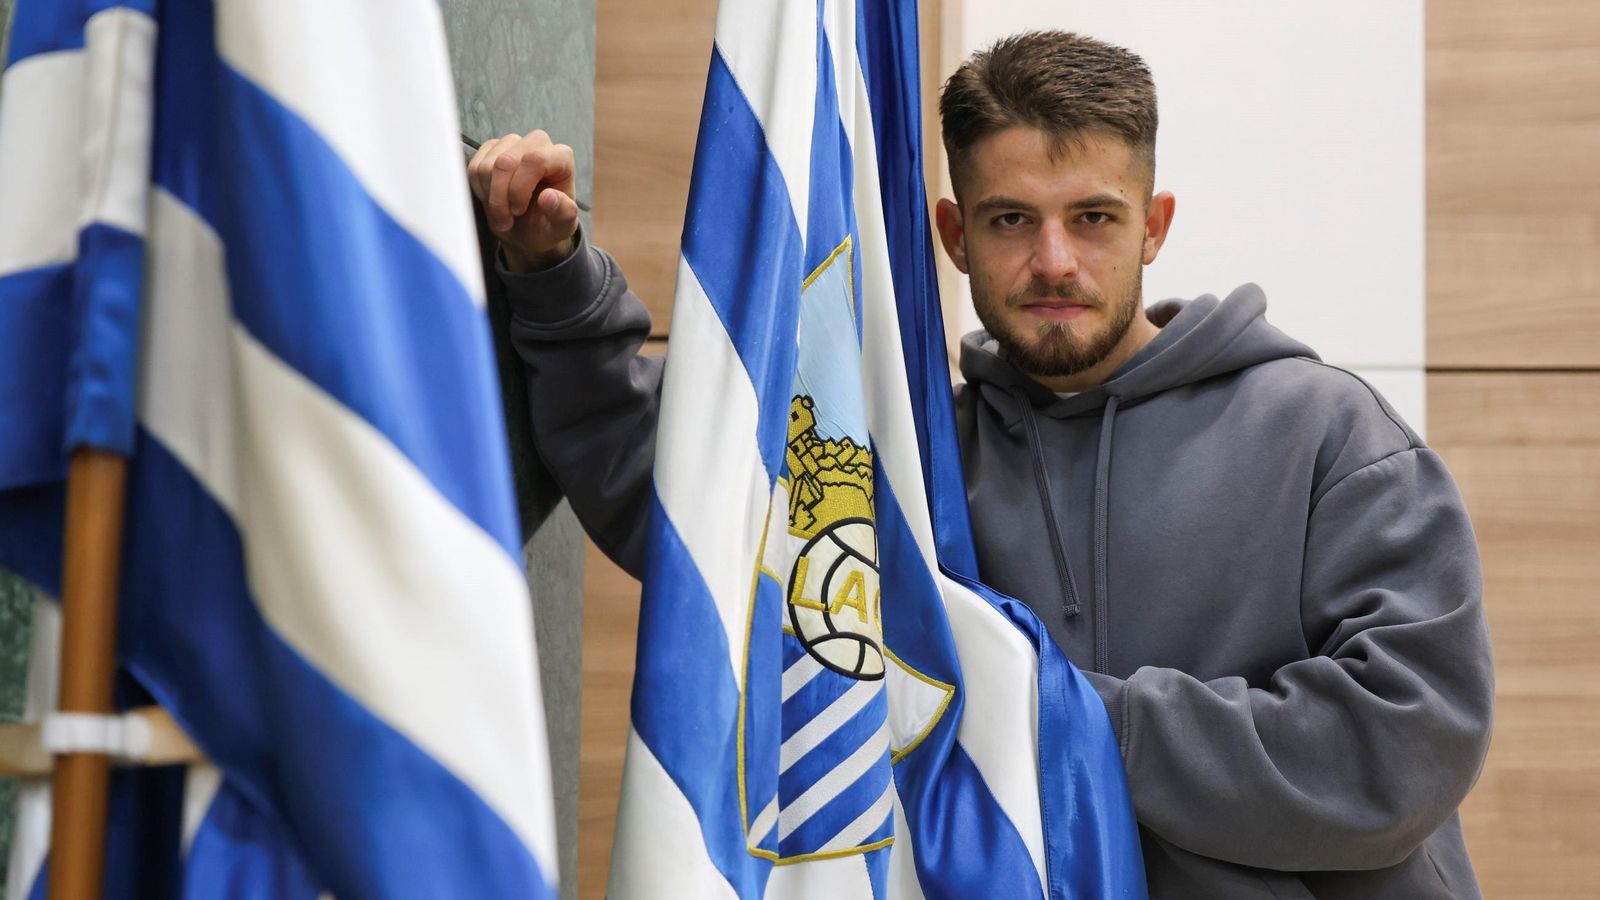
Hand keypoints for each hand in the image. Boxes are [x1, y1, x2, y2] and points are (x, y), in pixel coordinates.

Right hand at [467, 130, 579, 272]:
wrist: (530, 229)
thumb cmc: (548, 223)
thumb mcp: (561, 226)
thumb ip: (562, 213)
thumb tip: (548, 196)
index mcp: (561, 157)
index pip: (534, 160)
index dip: (520, 188)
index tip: (518, 211)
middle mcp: (538, 144)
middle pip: (505, 161)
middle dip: (500, 196)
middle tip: (507, 219)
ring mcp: (513, 144)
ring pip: (486, 166)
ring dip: (490, 197)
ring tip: (503, 213)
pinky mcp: (492, 149)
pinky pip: (474, 167)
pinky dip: (480, 190)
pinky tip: (494, 200)